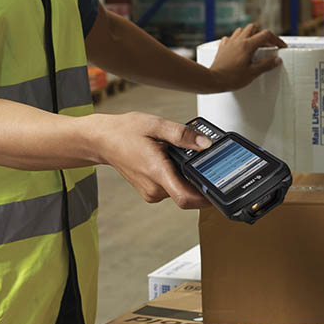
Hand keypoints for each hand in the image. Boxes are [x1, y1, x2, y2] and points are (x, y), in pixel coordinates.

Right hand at [92, 112, 212, 209]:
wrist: (102, 140)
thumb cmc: (124, 132)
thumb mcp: (155, 125)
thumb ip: (182, 135)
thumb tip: (206, 143)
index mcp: (156, 172)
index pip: (186, 198)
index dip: (207, 198)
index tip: (221, 188)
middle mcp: (154, 188)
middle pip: (188, 195)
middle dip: (200, 179)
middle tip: (204, 160)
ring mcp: (151, 192)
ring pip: (181, 191)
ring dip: (187, 177)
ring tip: (180, 155)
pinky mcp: (150, 192)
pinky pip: (172, 189)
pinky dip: (178, 177)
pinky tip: (172, 160)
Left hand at [209, 23, 285, 91]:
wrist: (213, 80)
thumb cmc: (232, 78)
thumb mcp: (253, 73)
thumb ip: (266, 65)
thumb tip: (277, 60)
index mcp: (247, 45)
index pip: (266, 35)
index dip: (276, 39)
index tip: (280, 46)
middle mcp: (237, 40)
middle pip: (253, 28)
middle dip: (262, 35)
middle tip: (268, 46)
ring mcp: (229, 43)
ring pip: (241, 31)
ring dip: (250, 35)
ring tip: (255, 46)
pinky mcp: (222, 47)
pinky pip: (231, 38)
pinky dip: (237, 40)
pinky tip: (239, 48)